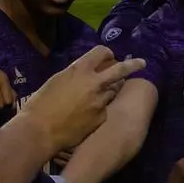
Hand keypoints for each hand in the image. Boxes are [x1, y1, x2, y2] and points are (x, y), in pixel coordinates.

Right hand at [18, 46, 143, 155]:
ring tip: (98, 94)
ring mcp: (101, 101)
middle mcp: (95, 82)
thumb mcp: (56, 80)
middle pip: (121, 69)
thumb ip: (74, 75)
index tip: (109, 56)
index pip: (101, 51)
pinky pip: (104, 109)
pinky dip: (99, 109)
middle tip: (142, 63)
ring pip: (113, 91)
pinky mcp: (102, 117)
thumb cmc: (40, 104)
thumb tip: (83, 74)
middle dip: (133, 65)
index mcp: (80, 69)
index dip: (106, 53)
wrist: (41, 131)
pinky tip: (85, 116)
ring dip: (109, 90)